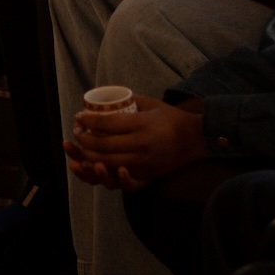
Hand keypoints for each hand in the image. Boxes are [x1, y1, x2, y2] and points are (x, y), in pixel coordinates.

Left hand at [62, 96, 204, 189]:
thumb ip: (130, 101)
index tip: (78, 116)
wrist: (197, 140)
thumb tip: (106, 99)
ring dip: (89, 156)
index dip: (88, 120)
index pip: (107, 124)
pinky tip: (95, 163)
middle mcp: (142, 145)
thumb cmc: (172, 118)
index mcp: (142, 125)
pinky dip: (104, 169)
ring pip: (108, 162)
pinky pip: (119, 175)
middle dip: (84, 139)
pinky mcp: (147, 174)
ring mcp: (144, 162)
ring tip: (80, 147)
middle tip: (76, 131)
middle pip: (103, 145)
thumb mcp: (152, 104)